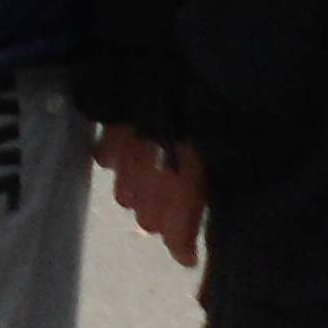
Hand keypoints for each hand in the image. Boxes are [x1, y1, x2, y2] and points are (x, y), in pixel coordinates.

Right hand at [96, 123, 208, 267]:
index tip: (189, 256)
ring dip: (140, 192)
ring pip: (125, 197)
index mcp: (182, 190)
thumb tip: (213, 197)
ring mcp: (124, 163)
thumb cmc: (207, 110)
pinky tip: (128, 149)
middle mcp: (149, 187)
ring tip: (152, 176)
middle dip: (163, 218)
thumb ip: (213, 181)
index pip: (177, 238)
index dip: (183, 249)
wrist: (163, 71)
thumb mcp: (221, 151)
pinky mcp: (106, 138)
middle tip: (177, 204)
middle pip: (148, 222)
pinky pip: (106, 160)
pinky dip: (117, 159)